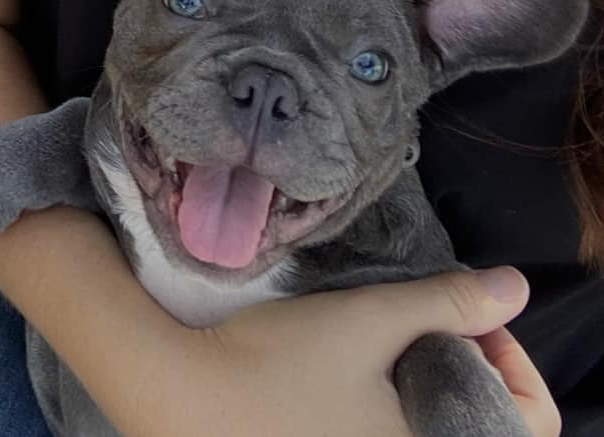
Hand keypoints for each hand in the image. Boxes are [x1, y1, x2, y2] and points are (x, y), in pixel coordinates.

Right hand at [130, 267, 553, 436]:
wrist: (181, 396)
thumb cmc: (279, 364)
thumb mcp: (371, 321)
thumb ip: (448, 303)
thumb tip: (515, 287)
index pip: (526, 421)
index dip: (507, 360)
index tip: (466, 316)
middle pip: (480, 424)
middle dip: (468, 366)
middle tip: (434, 318)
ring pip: (433, 429)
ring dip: (432, 384)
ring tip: (398, 337)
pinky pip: (391, 436)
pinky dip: (397, 407)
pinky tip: (366, 370)